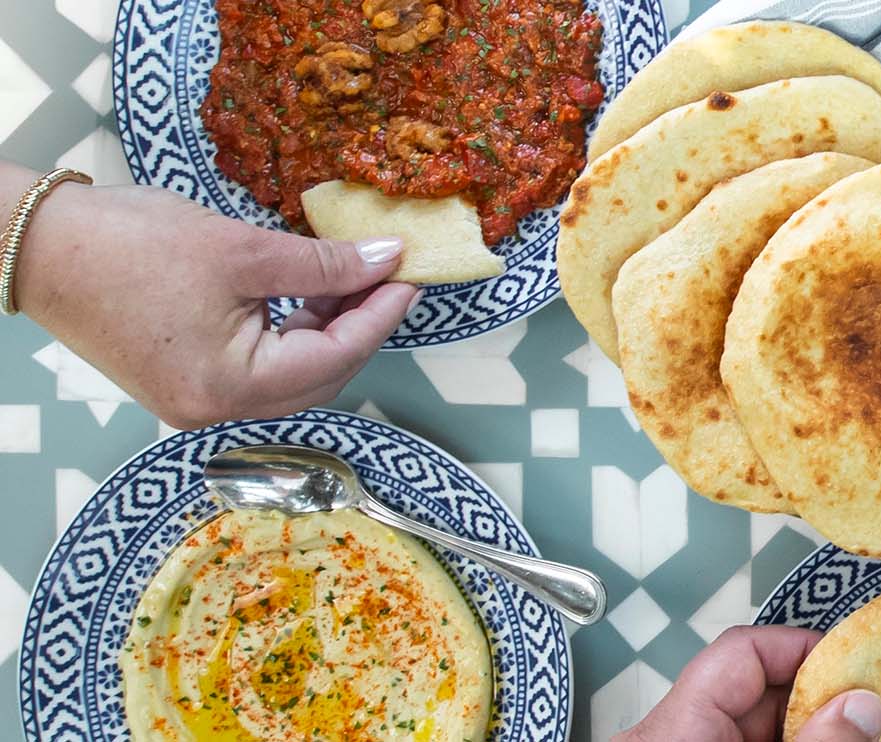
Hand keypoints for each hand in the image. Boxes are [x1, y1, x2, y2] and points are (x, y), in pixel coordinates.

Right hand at [5, 164, 417, 428]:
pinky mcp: (181, 382)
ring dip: (326, 331)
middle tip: (388, 277)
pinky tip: (306, 295)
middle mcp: (215, 410)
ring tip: (351, 279)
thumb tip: (385, 260)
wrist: (35, 245)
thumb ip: (324, 266)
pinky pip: (257, 368)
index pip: (337, 356)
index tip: (411, 276)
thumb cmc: (129, 245)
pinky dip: (289, 334)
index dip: (381, 314)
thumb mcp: (243, 250)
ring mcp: (195, 402)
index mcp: (231, 387)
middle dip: (360, 327)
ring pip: (291, 376)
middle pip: (319, 377)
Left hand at [616, 626, 880, 741]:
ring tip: (859, 729)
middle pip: (755, 689)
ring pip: (759, 724)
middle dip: (818, 695)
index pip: (741, 651)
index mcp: (671, 732)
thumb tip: (864, 703)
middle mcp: (671, 738)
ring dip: (810, 726)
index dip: (803, 647)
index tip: (856, 663)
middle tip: (870, 705)